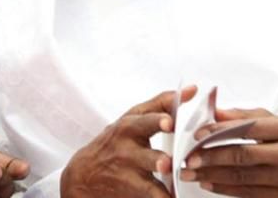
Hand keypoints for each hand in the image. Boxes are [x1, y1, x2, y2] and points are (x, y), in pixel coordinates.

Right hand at [60, 87, 196, 197]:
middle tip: (166, 162)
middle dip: (155, 158)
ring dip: (159, 186)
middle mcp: (127, 147)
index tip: (169, 122)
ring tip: (168, 180)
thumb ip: (162, 104)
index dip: (158, 120)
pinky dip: (162, 197)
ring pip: (145, 180)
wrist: (85, 173)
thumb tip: (192, 90)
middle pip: (144, 156)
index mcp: (131, 125)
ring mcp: (128, 170)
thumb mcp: (133, 119)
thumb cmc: (116, 141)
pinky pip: (150, 194)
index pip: (145, 119)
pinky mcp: (131, 188)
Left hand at [181, 108, 277, 197]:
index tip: (197, 134)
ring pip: (241, 177)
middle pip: (243, 155)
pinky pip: (247, 193)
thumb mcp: (276, 120)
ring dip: (212, 174)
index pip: (248, 128)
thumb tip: (213, 112)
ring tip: (191, 172)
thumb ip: (244, 114)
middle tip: (189, 158)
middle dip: (211, 157)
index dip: (220, 131)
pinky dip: (224, 188)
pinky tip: (208, 182)